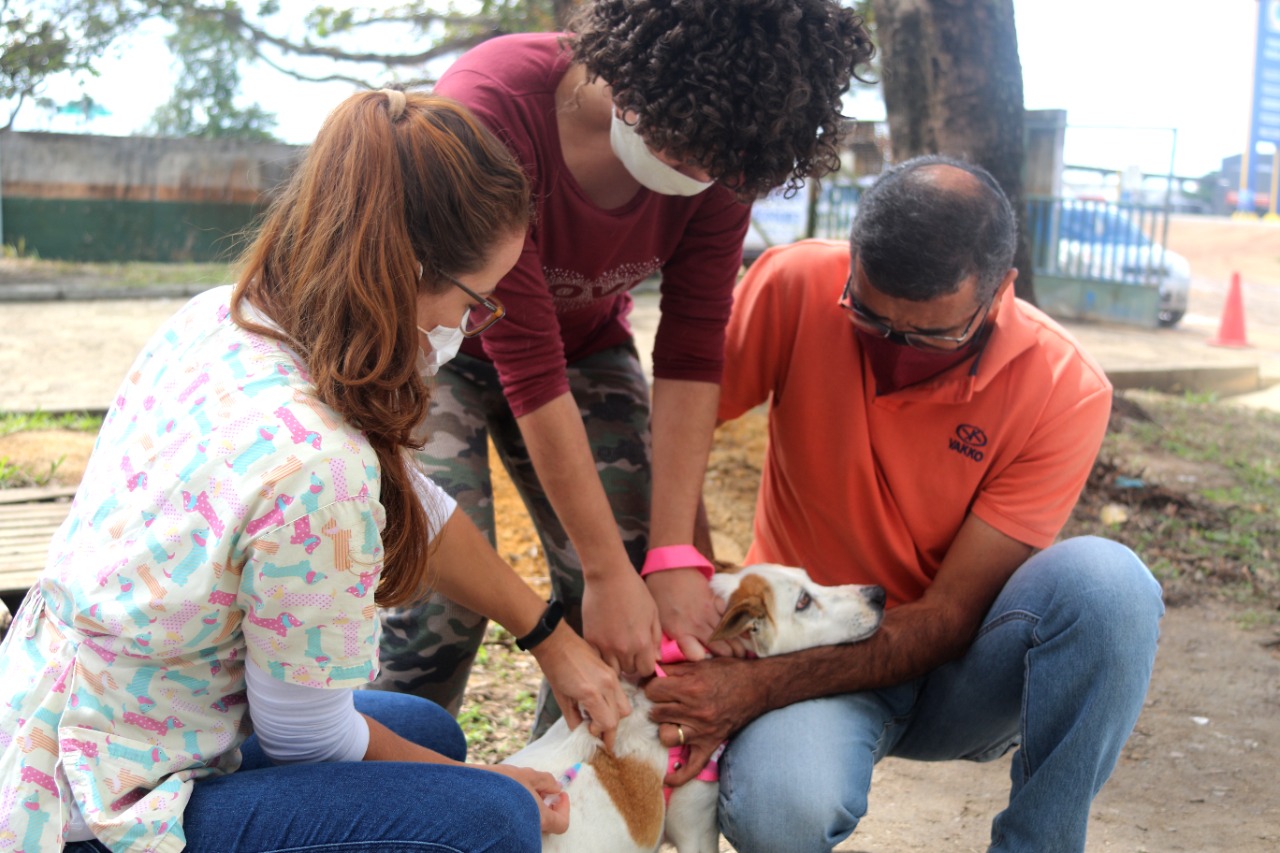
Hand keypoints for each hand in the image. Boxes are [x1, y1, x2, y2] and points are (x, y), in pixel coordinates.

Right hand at [487, 764, 570, 833]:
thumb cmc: (501, 784)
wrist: (467, 794)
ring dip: (531, 803)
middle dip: (545, 803)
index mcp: (539, 819)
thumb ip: (546, 781)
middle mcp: (528, 830)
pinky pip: (517, 819)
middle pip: (545, 821)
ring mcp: (514, 830)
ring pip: (530, 818)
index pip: (561, 824)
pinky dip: (520, 806)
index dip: (564, 808)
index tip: (560, 793)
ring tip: (521, 785)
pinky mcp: (502, 826)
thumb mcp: (527, 775)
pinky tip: (509, 791)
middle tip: (540, 787)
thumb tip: (557, 787)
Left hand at [530, 622, 631, 752]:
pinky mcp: (612, 671)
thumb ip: (574, 719)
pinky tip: (599, 702)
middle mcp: (607, 685)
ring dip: (614, 715)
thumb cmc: (554, 670)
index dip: (600, 733)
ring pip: (624, 706)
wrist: (556, 642)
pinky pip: (620, 693)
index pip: (608, 723)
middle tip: (596, 732)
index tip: (589, 733)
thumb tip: (583, 732)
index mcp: (592, 693)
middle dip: (609, 728)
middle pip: (619, 716)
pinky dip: (613, 702)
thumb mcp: (561, 699)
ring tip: (598, 716)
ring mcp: (612, 676)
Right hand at [581, 567, 661, 675]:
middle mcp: (624, 649)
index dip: (645, 665)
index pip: (646, 670)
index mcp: (642, 642)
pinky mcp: (590, 639)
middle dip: (631, 663)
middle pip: (629, 671)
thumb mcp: (653, 612)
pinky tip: (604, 645)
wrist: (608, 576)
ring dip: (615, 662)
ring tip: (616, 650)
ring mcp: (605, 645)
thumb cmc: (634, 591)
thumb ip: (655, 637)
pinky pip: (596, 658)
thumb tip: (656, 658)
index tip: (642, 657)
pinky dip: (601, 656)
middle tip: (629, 650)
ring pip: (611, 669)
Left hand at [645, 568, 750, 659]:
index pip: (697, 654)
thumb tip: (663, 658)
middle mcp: (696, 624)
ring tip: (746, 654)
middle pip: (719, 645)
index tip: (711, 666)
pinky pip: (729, 615)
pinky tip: (745, 631)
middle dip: (730, 656)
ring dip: (737, 643)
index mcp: (680, 631)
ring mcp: (707, 612)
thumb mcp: (658, 620)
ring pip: (727, 632)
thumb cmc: (659, 593)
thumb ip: (666, 639)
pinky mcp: (714, 600)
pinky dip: (737, 623)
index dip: (705, 662)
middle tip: (739, 664)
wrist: (669, 568)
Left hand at [645, 656, 765, 785]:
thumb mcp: (700, 663)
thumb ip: (674, 667)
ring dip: (664, 728)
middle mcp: (696, 711)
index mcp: (691, 687)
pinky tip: (667, 777)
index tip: (655, 686)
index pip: (653, 690)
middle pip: (656, 712)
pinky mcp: (711, 744)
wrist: (759, 686)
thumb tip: (650, 670)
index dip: (651, 686)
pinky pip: (693, 767)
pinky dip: (679, 776)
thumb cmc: (729, 671)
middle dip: (656, 704)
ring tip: (670, 721)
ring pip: (666, 736)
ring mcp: (703, 730)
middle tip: (663, 701)